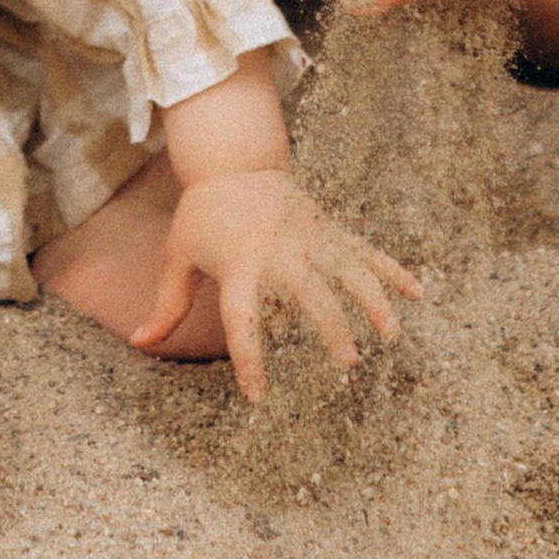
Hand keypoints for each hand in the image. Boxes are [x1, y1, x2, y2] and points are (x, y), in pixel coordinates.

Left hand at [134, 173, 419, 401]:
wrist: (232, 162)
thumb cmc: (201, 217)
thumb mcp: (177, 256)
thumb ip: (167, 303)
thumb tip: (139, 343)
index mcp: (239, 265)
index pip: (243, 320)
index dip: (250, 359)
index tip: (258, 396)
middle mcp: (279, 253)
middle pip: (310, 294)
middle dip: (331, 327)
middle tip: (348, 363)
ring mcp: (310, 238)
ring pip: (349, 271)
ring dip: (373, 301)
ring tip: (391, 335)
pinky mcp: (329, 229)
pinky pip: (366, 251)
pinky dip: (392, 270)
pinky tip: (419, 292)